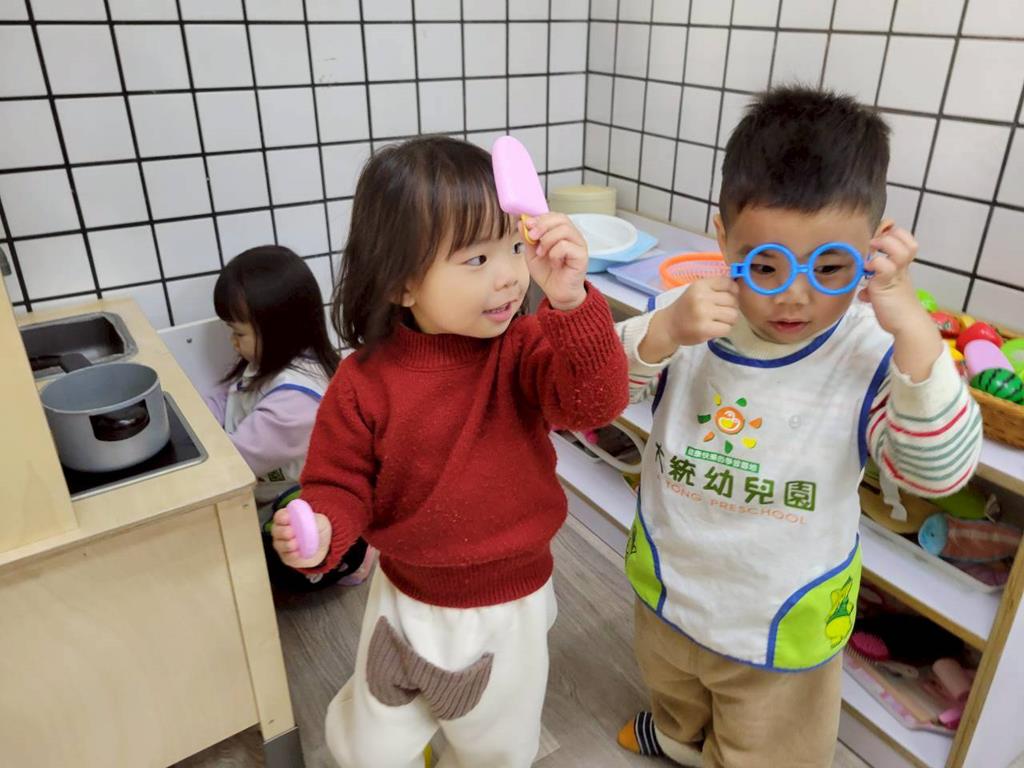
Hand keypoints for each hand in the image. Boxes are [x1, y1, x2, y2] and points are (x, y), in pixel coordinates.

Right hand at [271, 506, 331, 568]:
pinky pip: (286, 556)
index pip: (279, 516)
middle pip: (276, 530)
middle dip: (283, 531)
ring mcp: (282, 544)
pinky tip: (299, 553)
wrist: (323, 547)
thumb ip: (316, 520)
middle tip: (293, 533)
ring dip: (287, 544)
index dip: (282, 517)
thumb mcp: (321, 522)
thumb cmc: (319, 531)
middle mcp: (281, 531)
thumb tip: (311, 522)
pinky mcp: (286, 556)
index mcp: (288, 519)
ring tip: (297, 544)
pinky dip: (292, 554)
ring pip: (279, 544)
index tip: (288, 519)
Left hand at [523, 213, 587, 310]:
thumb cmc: (548, 273)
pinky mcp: (582, 256)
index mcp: (561, 232)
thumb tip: (522, 222)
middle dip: (542, 225)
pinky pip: (566, 246)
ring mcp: (579, 245)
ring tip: (542, 254)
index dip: (540, 217)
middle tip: (532, 237)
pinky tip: (555, 263)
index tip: (527, 224)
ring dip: (547, 240)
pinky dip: (555, 254)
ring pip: (564, 230)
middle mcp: (572, 236)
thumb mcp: (532, 254)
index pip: (554, 215)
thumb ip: (528, 238)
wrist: (556, 293)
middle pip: (561, 218)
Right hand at [639, 276, 738, 362]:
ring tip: (718, 321)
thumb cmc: (686, 308)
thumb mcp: (696, 291)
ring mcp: (703, 314)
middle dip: (731, 307)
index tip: (726, 298)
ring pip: (733, 315)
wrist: (668, 326)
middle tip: (720, 312)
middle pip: (733, 300)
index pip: (728, 283)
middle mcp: (701, 297)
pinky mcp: (704, 329)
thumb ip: (715, 287)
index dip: (733, 291)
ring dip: (729, 320)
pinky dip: (723, 330)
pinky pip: (727, 328)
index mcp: (700, 285)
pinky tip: (714, 329)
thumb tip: (739, 287)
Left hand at [861, 226, 942, 380]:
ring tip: (872, 254)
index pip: (907, 242)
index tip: (879, 239)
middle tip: (874, 245)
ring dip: (884, 246)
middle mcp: (902, 269)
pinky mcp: (887, 284)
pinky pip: (884, 266)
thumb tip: (864, 292)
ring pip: (900, 250)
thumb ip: (874, 289)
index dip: (896, 235)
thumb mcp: (884, 295)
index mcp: (902, 268)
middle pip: (909, 241)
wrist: (908, 326)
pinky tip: (867, 275)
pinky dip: (874, 265)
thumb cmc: (895, 311)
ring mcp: (896, 275)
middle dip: (891, 236)